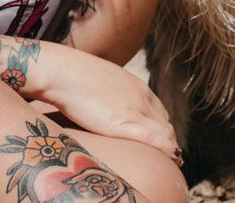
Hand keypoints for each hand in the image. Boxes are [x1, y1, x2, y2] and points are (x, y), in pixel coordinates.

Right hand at [38, 48, 180, 163]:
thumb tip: (102, 101)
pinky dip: (166, 149)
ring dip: (170, 147)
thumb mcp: (101, 81)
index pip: (159, 110)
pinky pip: (154, 139)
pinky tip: (172, 158)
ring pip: (164, 132)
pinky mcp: (123, 123)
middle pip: (164, 123)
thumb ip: (110, 92)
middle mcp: (140, 96)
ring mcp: (134, 109)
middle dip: (168, 140)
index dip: (162, 128)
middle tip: (167, 155)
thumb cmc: (73, 76)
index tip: (159, 140)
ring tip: (172, 162)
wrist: (62, 72)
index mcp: (136, 85)